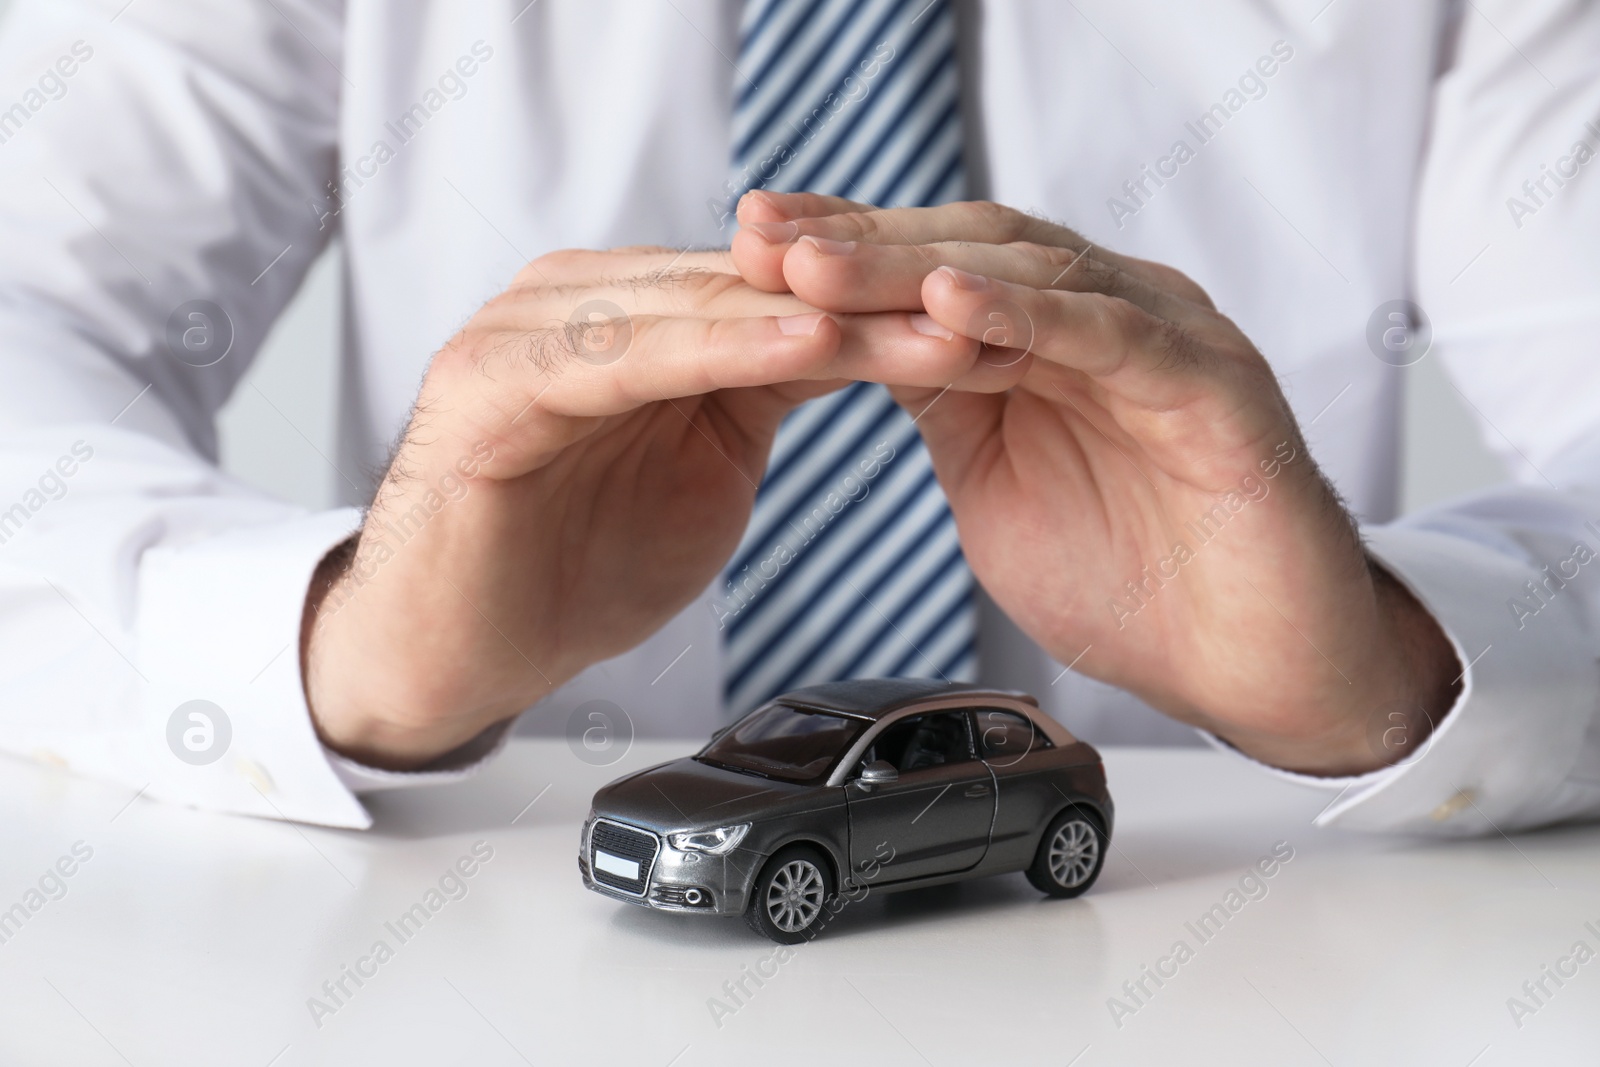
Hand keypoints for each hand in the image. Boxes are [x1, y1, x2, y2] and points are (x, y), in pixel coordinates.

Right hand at [303, 248, 981, 767]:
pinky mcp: (496, 378)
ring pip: (705, 305)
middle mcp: (583, 299)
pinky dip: (720, 347)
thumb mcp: (703, 469)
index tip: (996, 328)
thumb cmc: (570, 564)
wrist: (453, 650)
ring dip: (826, 316)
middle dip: (879, 305)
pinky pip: (627, 352)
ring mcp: (532, 328)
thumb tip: (853, 345)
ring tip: (929, 325)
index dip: (890, 310)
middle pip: (756, 285)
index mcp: (634, 314)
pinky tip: (806, 344)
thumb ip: (759, 396)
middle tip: (991, 316)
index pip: (782, 292)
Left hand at [732, 195, 1460, 775]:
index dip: (842, 251)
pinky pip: (1113, 336)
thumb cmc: (1134, 581)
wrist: (1252, 668)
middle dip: (859, 243)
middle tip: (762, 238)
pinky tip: (950, 307)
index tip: (745, 248)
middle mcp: (1109, 316)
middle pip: (972, 251)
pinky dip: (1031, 317)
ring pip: (1033, 274)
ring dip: (918, 268)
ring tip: (822, 266)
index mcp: (1054, 336)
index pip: (936, 266)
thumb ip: (941, 403)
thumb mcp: (992, 477)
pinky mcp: (1214, 387)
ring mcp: (1166, 341)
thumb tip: (855, 342)